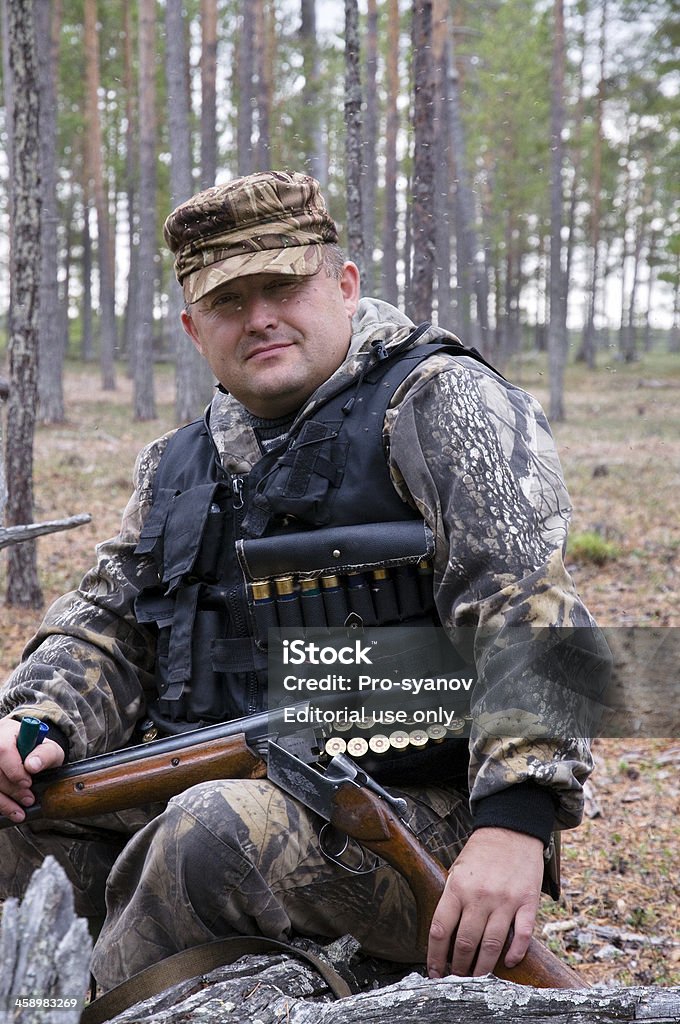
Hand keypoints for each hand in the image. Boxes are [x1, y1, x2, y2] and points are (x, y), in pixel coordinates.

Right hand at [0, 716, 64, 822]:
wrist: (30, 754)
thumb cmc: (38, 750)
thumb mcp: (50, 749)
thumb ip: (45, 754)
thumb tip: (32, 765)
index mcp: (7, 732)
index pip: (3, 749)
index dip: (14, 769)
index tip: (28, 782)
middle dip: (13, 789)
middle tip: (29, 798)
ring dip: (6, 800)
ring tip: (22, 809)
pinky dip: (2, 805)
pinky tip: (13, 812)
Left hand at [427, 827, 543, 978]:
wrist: (511, 829)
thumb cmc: (481, 852)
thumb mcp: (457, 870)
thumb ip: (451, 899)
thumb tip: (443, 935)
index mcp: (457, 887)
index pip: (440, 930)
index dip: (435, 956)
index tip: (435, 971)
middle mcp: (480, 896)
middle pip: (465, 942)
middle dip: (458, 967)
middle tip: (458, 979)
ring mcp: (505, 900)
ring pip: (491, 945)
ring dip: (483, 967)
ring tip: (478, 978)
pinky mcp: (527, 902)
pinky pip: (522, 936)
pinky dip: (515, 953)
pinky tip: (509, 963)